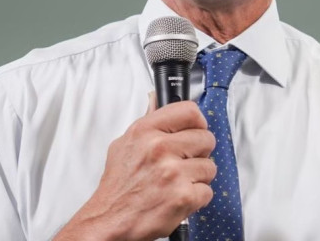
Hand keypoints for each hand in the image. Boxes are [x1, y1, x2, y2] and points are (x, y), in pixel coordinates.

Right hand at [55, 94, 215, 240]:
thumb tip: (156, 98)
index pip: (189, 111)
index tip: (196, 129)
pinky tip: (179, 197)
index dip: (197, 121)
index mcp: (146, 131)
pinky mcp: (183, 196)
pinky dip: (196, 198)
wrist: (109, 220)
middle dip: (200, 152)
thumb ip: (147, 121)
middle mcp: (159, 148)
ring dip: (198, 178)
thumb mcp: (125, 144)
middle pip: (206, 138)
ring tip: (179, 183)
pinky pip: (207, 191)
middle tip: (185, 162)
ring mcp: (173, 173)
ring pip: (210, 167)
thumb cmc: (118, 186)